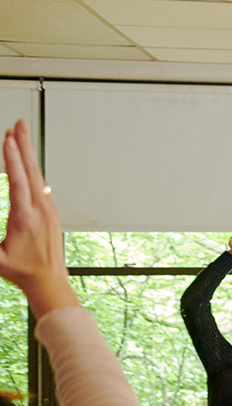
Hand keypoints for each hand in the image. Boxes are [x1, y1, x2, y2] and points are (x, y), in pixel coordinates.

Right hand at [0, 119, 77, 314]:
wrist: (49, 280)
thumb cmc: (21, 271)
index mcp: (25, 219)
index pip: (17, 182)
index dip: (11, 160)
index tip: (7, 140)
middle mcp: (40, 210)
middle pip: (31, 171)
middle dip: (23, 146)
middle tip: (18, 124)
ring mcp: (47, 210)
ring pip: (36, 175)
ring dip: (27, 153)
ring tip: (19, 133)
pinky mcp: (50, 212)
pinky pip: (39, 184)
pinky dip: (31, 168)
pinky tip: (26, 158)